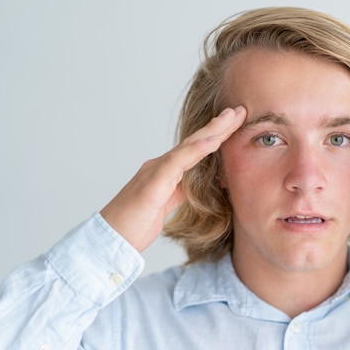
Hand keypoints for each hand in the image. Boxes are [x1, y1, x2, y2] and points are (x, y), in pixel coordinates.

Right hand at [100, 106, 246, 251]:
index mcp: (166, 171)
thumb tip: (200, 184)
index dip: (217, 135)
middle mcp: (161, 166)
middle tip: (239, 110)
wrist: (110, 239)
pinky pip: (177, 162)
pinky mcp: (153, 183)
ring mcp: (155, 171)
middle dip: (219, 125)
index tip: (236, 124)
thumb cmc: (135, 224)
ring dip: (211, 131)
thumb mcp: (167, 205)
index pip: (196, 149)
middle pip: (195, 141)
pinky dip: (196, 150)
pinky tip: (213, 141)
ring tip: (230, 117)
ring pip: (188, 146)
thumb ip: (182, 191)